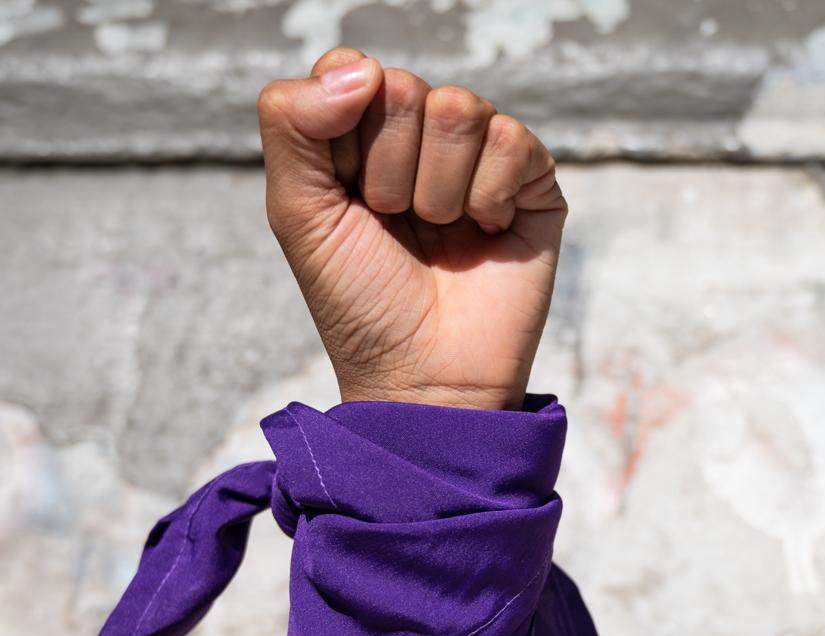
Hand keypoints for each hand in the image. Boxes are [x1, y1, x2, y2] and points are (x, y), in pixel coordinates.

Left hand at [257, 48, 567, 410]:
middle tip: (395, 224)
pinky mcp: (532, 179)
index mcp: (360, 137)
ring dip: (437, 190)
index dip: (344, 130)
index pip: (352, 70)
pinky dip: (487, 196)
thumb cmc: (359, 302)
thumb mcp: (298, 213)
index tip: (347, 194)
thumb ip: (292, 124)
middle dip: (389, 169)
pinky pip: (511, 139)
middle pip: (403, 87)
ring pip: (458, 108)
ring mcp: (479, 155)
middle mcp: (421, 137)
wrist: (425, 377)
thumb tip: (364, 69)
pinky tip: (484, 233)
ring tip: (438, 233)